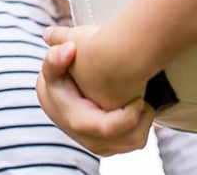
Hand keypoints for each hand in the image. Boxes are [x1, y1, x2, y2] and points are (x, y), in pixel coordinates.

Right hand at [36, 32, 152, 155]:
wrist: (57, 99)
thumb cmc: (58, 80)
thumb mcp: (52, 68)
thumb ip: (55, 59)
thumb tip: (69, 49)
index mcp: (78, 123)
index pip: (109, 128)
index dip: (129, 113)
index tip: (139, 95)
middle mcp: (90, 141)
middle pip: (130, 138)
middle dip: (142, 116)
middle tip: (145, 93)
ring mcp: (102, 147)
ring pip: (136, 141)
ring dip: (144, 121)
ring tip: (142, 97)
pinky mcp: (111, 147)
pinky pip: (135, 141)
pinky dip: (141, 125)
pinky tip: (138, 105)